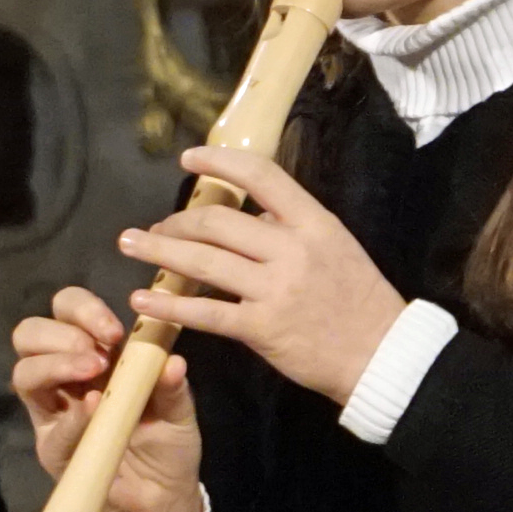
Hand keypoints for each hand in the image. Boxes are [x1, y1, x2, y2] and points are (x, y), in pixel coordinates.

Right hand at [10, 287, 202, 511]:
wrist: (163, 500)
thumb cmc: (167, 445)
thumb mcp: (178, 409)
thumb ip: (172, 385)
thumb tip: (172, 361)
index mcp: (93, 356)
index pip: (65, 313)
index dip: (81, 310)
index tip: (117, 329)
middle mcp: (64, 379)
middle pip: (29, 334)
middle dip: (60, 332)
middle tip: (98, 349)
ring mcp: (54, 414)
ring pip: (23, 373)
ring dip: (55, 364)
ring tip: (92, 368)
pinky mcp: (55, 451)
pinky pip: (52, 429)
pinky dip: (72, 415)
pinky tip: (93, 407)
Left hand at [119, 145, 408, 406]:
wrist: (381, 353)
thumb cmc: (357, 299)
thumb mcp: (335, 245)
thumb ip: (292, 226)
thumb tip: (249, 210)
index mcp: (313, 222)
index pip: (261, 176)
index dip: (219, 162)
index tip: (187, 158)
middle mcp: (292, 249)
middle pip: (218, 221)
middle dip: (176, 221)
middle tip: (153, 227)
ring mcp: (275, 289)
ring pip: (204, 262)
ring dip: (160, 251)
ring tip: (131, 245)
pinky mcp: (261, 328)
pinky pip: (205, 313)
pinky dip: (169, 305)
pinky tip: (143, 300)